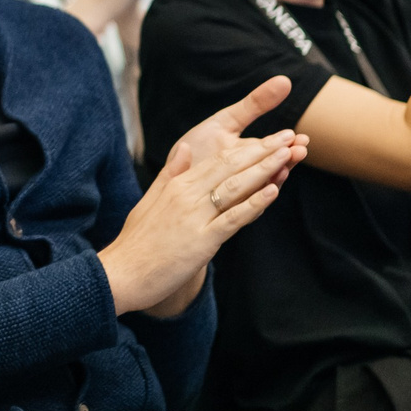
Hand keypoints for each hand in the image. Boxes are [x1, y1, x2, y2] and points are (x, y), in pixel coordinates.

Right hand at [98, 74, 298, 316]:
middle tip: (290, 137)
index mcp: (177, 185)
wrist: (120, 274)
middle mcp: (187, 195)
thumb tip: (184, 147)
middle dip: (263, 151)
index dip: (248, 147)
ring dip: (264, 170)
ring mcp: (194, 217)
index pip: (219, 160)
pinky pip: (232, 219)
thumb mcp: (150, 200)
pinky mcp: (201, 241)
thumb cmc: (135, 242)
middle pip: (231, 167)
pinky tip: (273, 192)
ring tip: (288, 156)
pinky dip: (253, 204)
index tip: (272, 137)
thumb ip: (170, 173)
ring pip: (235, 187)